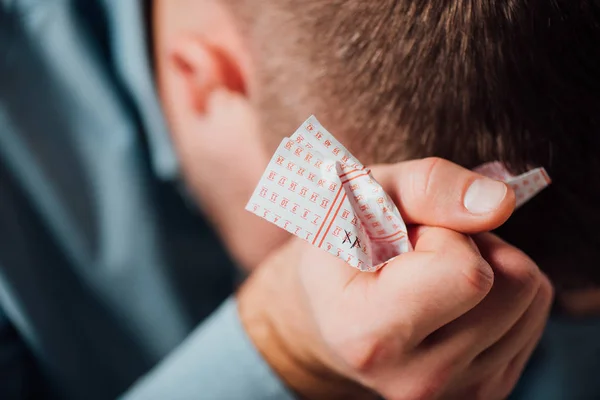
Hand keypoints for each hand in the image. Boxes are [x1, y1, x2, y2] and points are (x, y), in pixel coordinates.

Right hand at [238, 158, 552, 399]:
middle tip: (420, 252)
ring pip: (531, 296)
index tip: (402, 240)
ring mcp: (455, 392)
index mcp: (369, 336)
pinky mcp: (485, 389)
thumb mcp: (360, 196)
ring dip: (489, 266)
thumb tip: (499, 204)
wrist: (331, 311)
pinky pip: (532, 317)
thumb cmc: (341, 246)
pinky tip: (451, 296)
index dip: (441, 234)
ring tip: (432, 273)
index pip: (467, 273)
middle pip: (514, 283)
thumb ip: (426, 188)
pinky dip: (499, 292)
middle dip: (473, 246)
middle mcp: (416, 381)